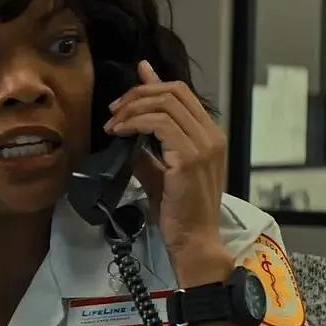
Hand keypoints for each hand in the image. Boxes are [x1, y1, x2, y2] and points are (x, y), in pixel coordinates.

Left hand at [103, 60, 231, 284]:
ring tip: (113, 124)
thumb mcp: (160, 170)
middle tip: (114, 111)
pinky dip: (135, 122)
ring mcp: (203, 144)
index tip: (125, 93)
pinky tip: (120, 132)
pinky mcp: (189, 157)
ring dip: (132, 109)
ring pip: (165, 103)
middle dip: (137, 94)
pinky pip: (159, 123)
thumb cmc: (178, 211)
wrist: (193, 240)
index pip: (182, 93)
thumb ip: (148, 145)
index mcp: (209, 135)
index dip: (152, 84)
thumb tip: (128, 124)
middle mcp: (211, 135)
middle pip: (173, 91)